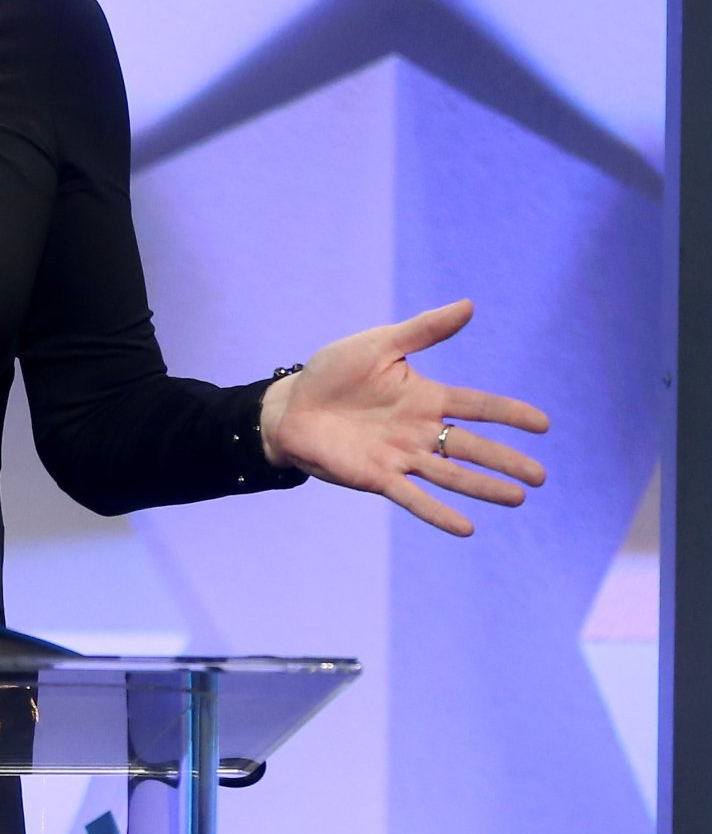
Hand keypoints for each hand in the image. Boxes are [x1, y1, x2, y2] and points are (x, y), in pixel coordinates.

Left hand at [258, 299, 547, 536]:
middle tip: (541, 476)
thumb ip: (424, 330)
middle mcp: (419, 430)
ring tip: (518, 498)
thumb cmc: (333, 373)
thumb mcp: (379, 344)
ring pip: (450, 474)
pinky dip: (438, 513)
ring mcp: (400, 456)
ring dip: (483, 487)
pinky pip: (413, 497)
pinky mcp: (377, 477)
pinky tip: (466, 528)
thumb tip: (469, 305)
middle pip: (471, 447)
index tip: (543, 424)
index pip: (476, 406)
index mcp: (424, 398)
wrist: (290, 406)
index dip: (509, 414)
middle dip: (505, 460)